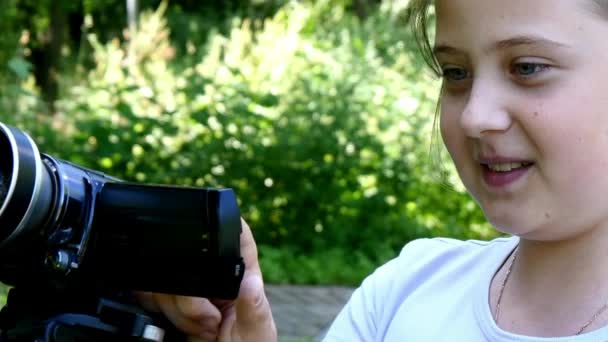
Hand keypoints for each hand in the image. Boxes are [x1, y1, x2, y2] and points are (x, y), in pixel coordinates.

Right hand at [136, 219, 276, 341]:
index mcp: (240, 278)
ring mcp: (187, 294)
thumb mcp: (255, 333)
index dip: (230, 225)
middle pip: (190, 259)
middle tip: (210, 319)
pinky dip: (160, 313)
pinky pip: (149, 296)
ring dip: (179, 309)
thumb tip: (252, 282)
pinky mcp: (165, 308)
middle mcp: (213, 281)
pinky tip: (178, 329)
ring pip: (167, 279)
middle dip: (192, 293)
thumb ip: (254, 309)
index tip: (216, 229)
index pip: (238, 239)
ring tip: (201, 330)